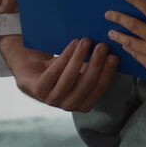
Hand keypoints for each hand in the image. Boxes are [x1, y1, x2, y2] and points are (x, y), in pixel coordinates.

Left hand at [0, 35, 118, 112]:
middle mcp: (67, 105)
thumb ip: (92, 66)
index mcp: (82, 104)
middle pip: (85, 85)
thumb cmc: (60, 69)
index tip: (114, 57)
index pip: (98, 90)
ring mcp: (51, 99)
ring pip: (69, 79)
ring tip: (87, 41)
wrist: (31, 69)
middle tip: (102, 46)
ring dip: (79, 58)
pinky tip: (72, 44)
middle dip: (95, 64)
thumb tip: (112, 52)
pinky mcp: (37, 89)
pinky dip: (65, 57)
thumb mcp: (78, 71)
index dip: (107, 74)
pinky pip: (54, 73)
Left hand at [105, 0, 145, 83]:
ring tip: (111, 32)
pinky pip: (135, 54)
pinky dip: (128, 48)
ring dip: (119, 36)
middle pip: (134, 26)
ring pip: (130, 42)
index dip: (135, 0)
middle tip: (109, 14)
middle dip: (119, 18)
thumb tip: (144, 16)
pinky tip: (123, 44)